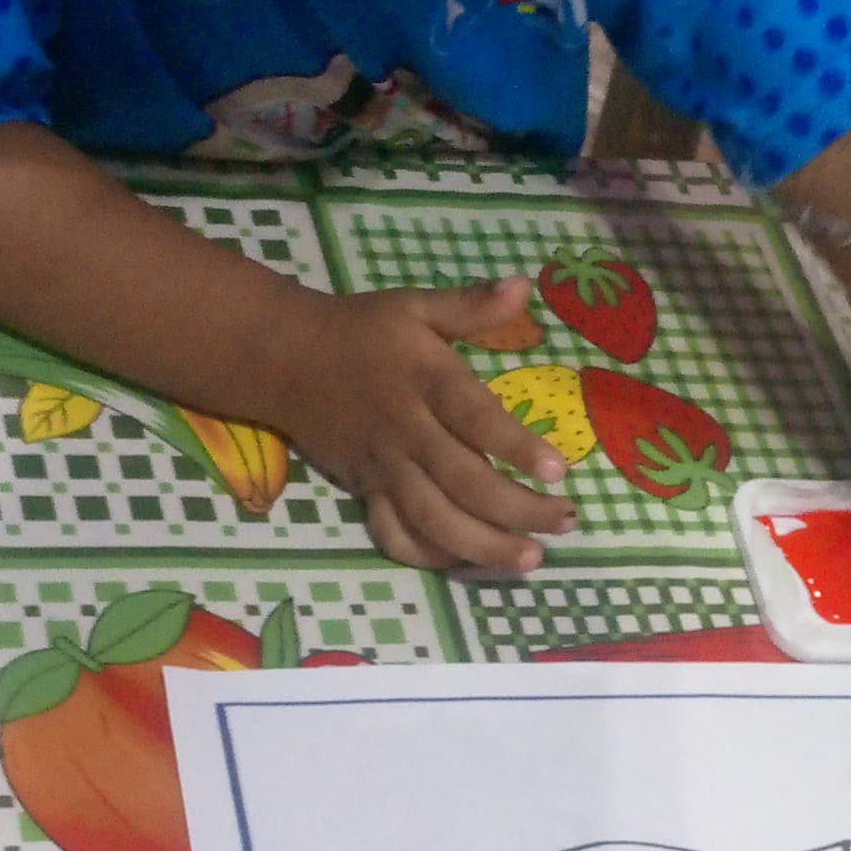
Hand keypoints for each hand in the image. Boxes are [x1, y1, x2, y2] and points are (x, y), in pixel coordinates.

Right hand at [264, 277, 576, 571]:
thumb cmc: (361, 331)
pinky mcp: (364, 491)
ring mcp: (383, 467)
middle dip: (517, 509)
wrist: (285, 359)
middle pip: (462, 481)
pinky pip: (394, 535)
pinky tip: (470, 563)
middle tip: (566, 521)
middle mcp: (406, 431)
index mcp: (425, 381)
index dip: (515, 446)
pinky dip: (429, 556)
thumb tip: (524, 286)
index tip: (558, 470)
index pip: (474, 418)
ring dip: (482, 546)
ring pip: (433, 519)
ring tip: (530, 558)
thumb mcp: (415, 306)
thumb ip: (472, 305)